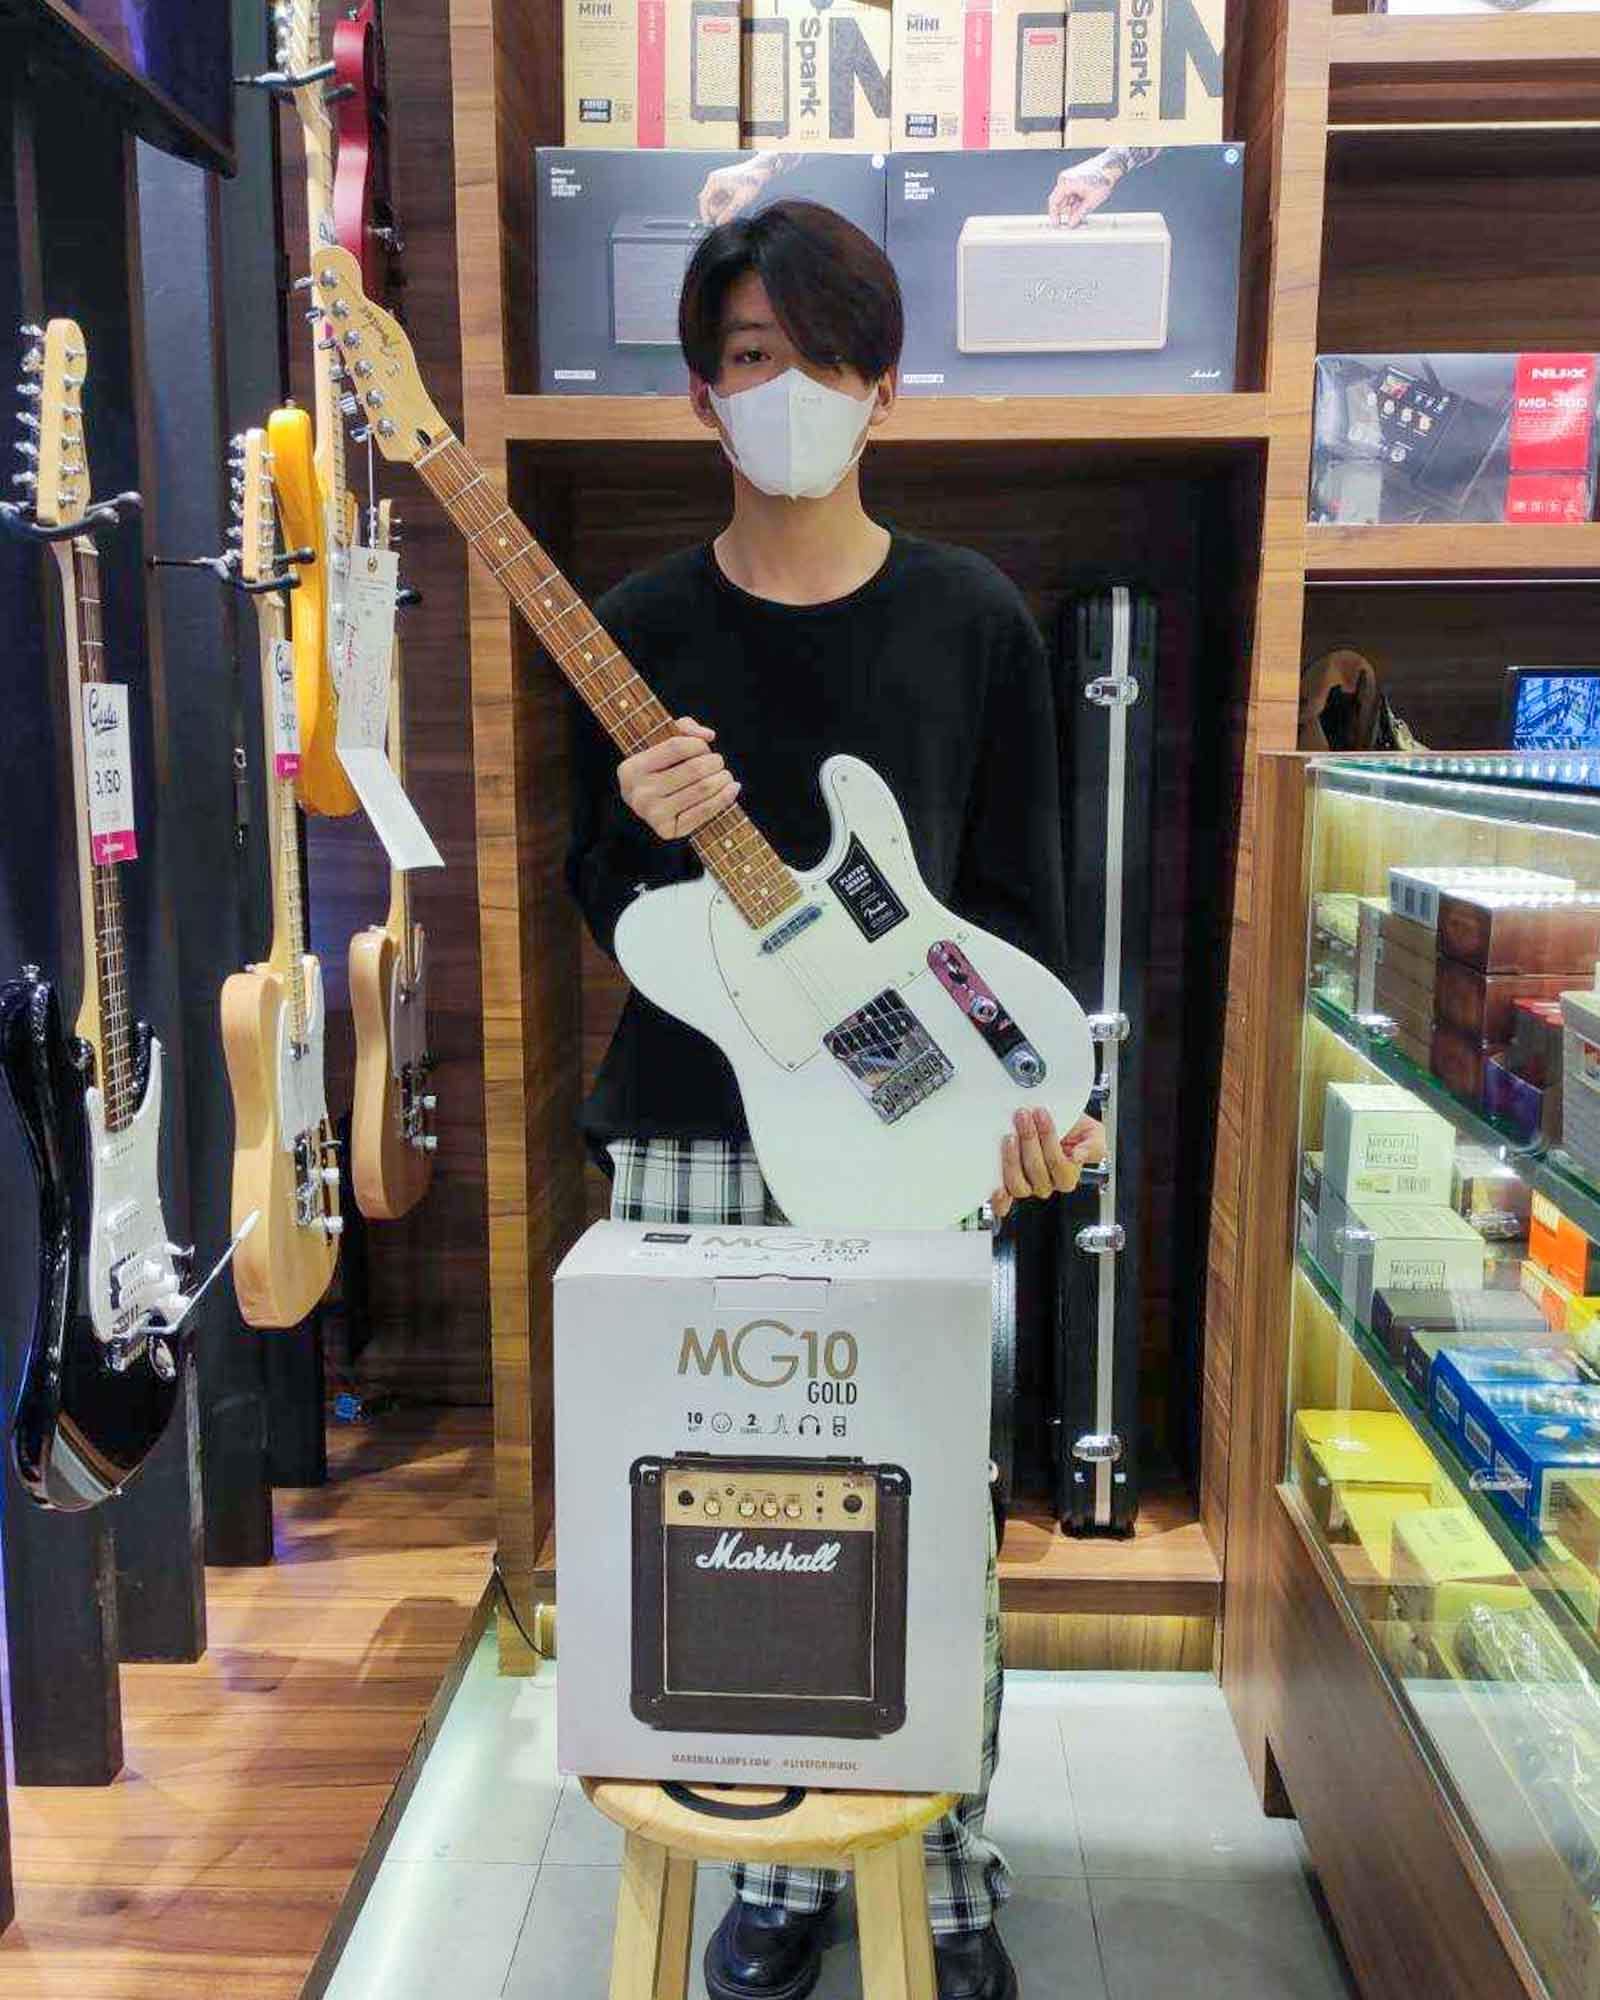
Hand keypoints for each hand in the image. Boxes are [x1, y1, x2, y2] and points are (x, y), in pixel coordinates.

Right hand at [618, 715, 740, 840]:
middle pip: (694, 769)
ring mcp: (653, 814)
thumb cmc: (660, 770)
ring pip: (703, 789)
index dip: (699, 744)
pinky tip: (732, 789)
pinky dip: (725, 797)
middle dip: (715, 762)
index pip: (677, 746)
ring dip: (723, 779)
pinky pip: (705, 811)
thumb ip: (684, 728)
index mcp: (632, 768)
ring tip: (726, 776)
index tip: (704, 748)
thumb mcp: (663, 744)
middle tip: (718, 763)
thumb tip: (708, 735)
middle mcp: (639, 792)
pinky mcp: (668, 831)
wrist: (649, 807)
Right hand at [698, 163, 770, 224]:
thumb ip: (729, 213)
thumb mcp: (740, 201)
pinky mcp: (724, 182)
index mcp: (715, 181)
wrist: (761, 169)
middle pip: (708, 200)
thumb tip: (719, 223)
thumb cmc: (752, 183)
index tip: (709, 224)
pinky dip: (724, 203)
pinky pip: (720, 196)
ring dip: (721, 208)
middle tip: (724, 220)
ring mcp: (718, 180)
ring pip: (714, 199)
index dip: (705, 214)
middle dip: (715, 211)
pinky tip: (733, 206)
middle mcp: (714, 179)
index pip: (704, 200)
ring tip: (734, 210)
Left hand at [990, 1109, 1105, 1222]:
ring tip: (1010, 1137)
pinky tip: (996, 1188)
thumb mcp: (1093, 1133)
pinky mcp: (1009, 1185)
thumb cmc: (1071, 1128)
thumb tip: (1078, 1157)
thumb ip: (1093, 1146)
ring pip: (1019, 1185)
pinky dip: (1000, 1199)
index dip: (1049, 1140)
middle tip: (1023, 1117)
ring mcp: (1027, 1185)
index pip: (1059, 1164)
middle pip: (1037, 1171)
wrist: (1053, 1122)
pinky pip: (1005, 1202)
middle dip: (1029, 1140)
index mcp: (1067, 1175)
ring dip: (1013, 1160)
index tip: (1042, 1114)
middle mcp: (1047, 1184)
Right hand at [1047, 166, 1115, 227]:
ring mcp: (1068, 177)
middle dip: (1067, 211)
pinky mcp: (1073, 177)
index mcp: (1066, 183)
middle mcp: (1065, 178)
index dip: (1054, 215)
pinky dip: (1075, 199)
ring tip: (1085, 205)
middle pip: (1060, 201)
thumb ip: (1079, 214)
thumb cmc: (1103, 179)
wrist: (1110, 166)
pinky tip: (1085, 200)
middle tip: (1076, 219)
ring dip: (1073, 206)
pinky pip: (1070, 192)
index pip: (1054, 203)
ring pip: (1065, 198)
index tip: (1057, 224)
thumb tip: (1072, 223)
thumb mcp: (1091, 201)